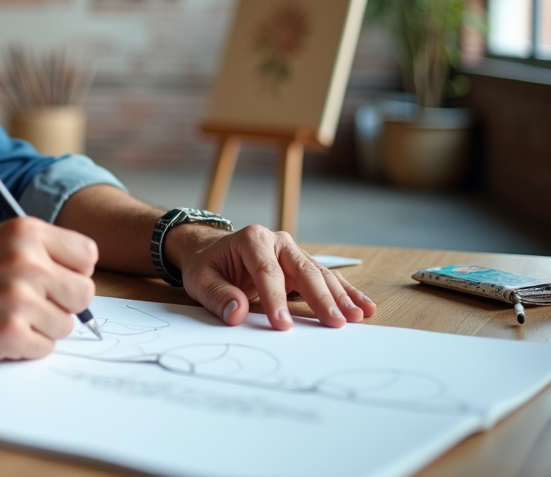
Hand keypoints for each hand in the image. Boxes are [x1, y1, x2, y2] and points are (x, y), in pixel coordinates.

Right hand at [0, 216, 97, 359]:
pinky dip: (27, 345)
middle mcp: (26, 262)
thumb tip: (84, 275)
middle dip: (64, 302)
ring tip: (12, 314)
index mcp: (27, 232)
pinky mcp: (10, 332)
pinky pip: (45, 347)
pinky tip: (4, 329)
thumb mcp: (4, 239)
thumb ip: (46, 250)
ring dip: (43, 326)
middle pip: (84, 294)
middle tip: (35, 301)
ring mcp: (19, 299)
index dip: (75, 271)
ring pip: (66, 325)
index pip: (88, 255)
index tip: (58, 277)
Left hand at [170, 225, 376, 329]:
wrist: (211, 251)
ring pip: (320, 274)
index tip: (283, 325)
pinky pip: (326, 279)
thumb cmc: (207, 265)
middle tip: (335, 323)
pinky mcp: (301, 266)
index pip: (267, 271)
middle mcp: (277, 241)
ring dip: (340, 297)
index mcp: (251, 239)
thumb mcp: (200, 280)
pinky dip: (346, 292)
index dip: (276, 300)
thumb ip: (218, 296)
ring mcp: (292, 252)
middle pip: (303, 270)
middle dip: (321, 297)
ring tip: (356, 317)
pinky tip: (364, 306)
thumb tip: (237, 313)